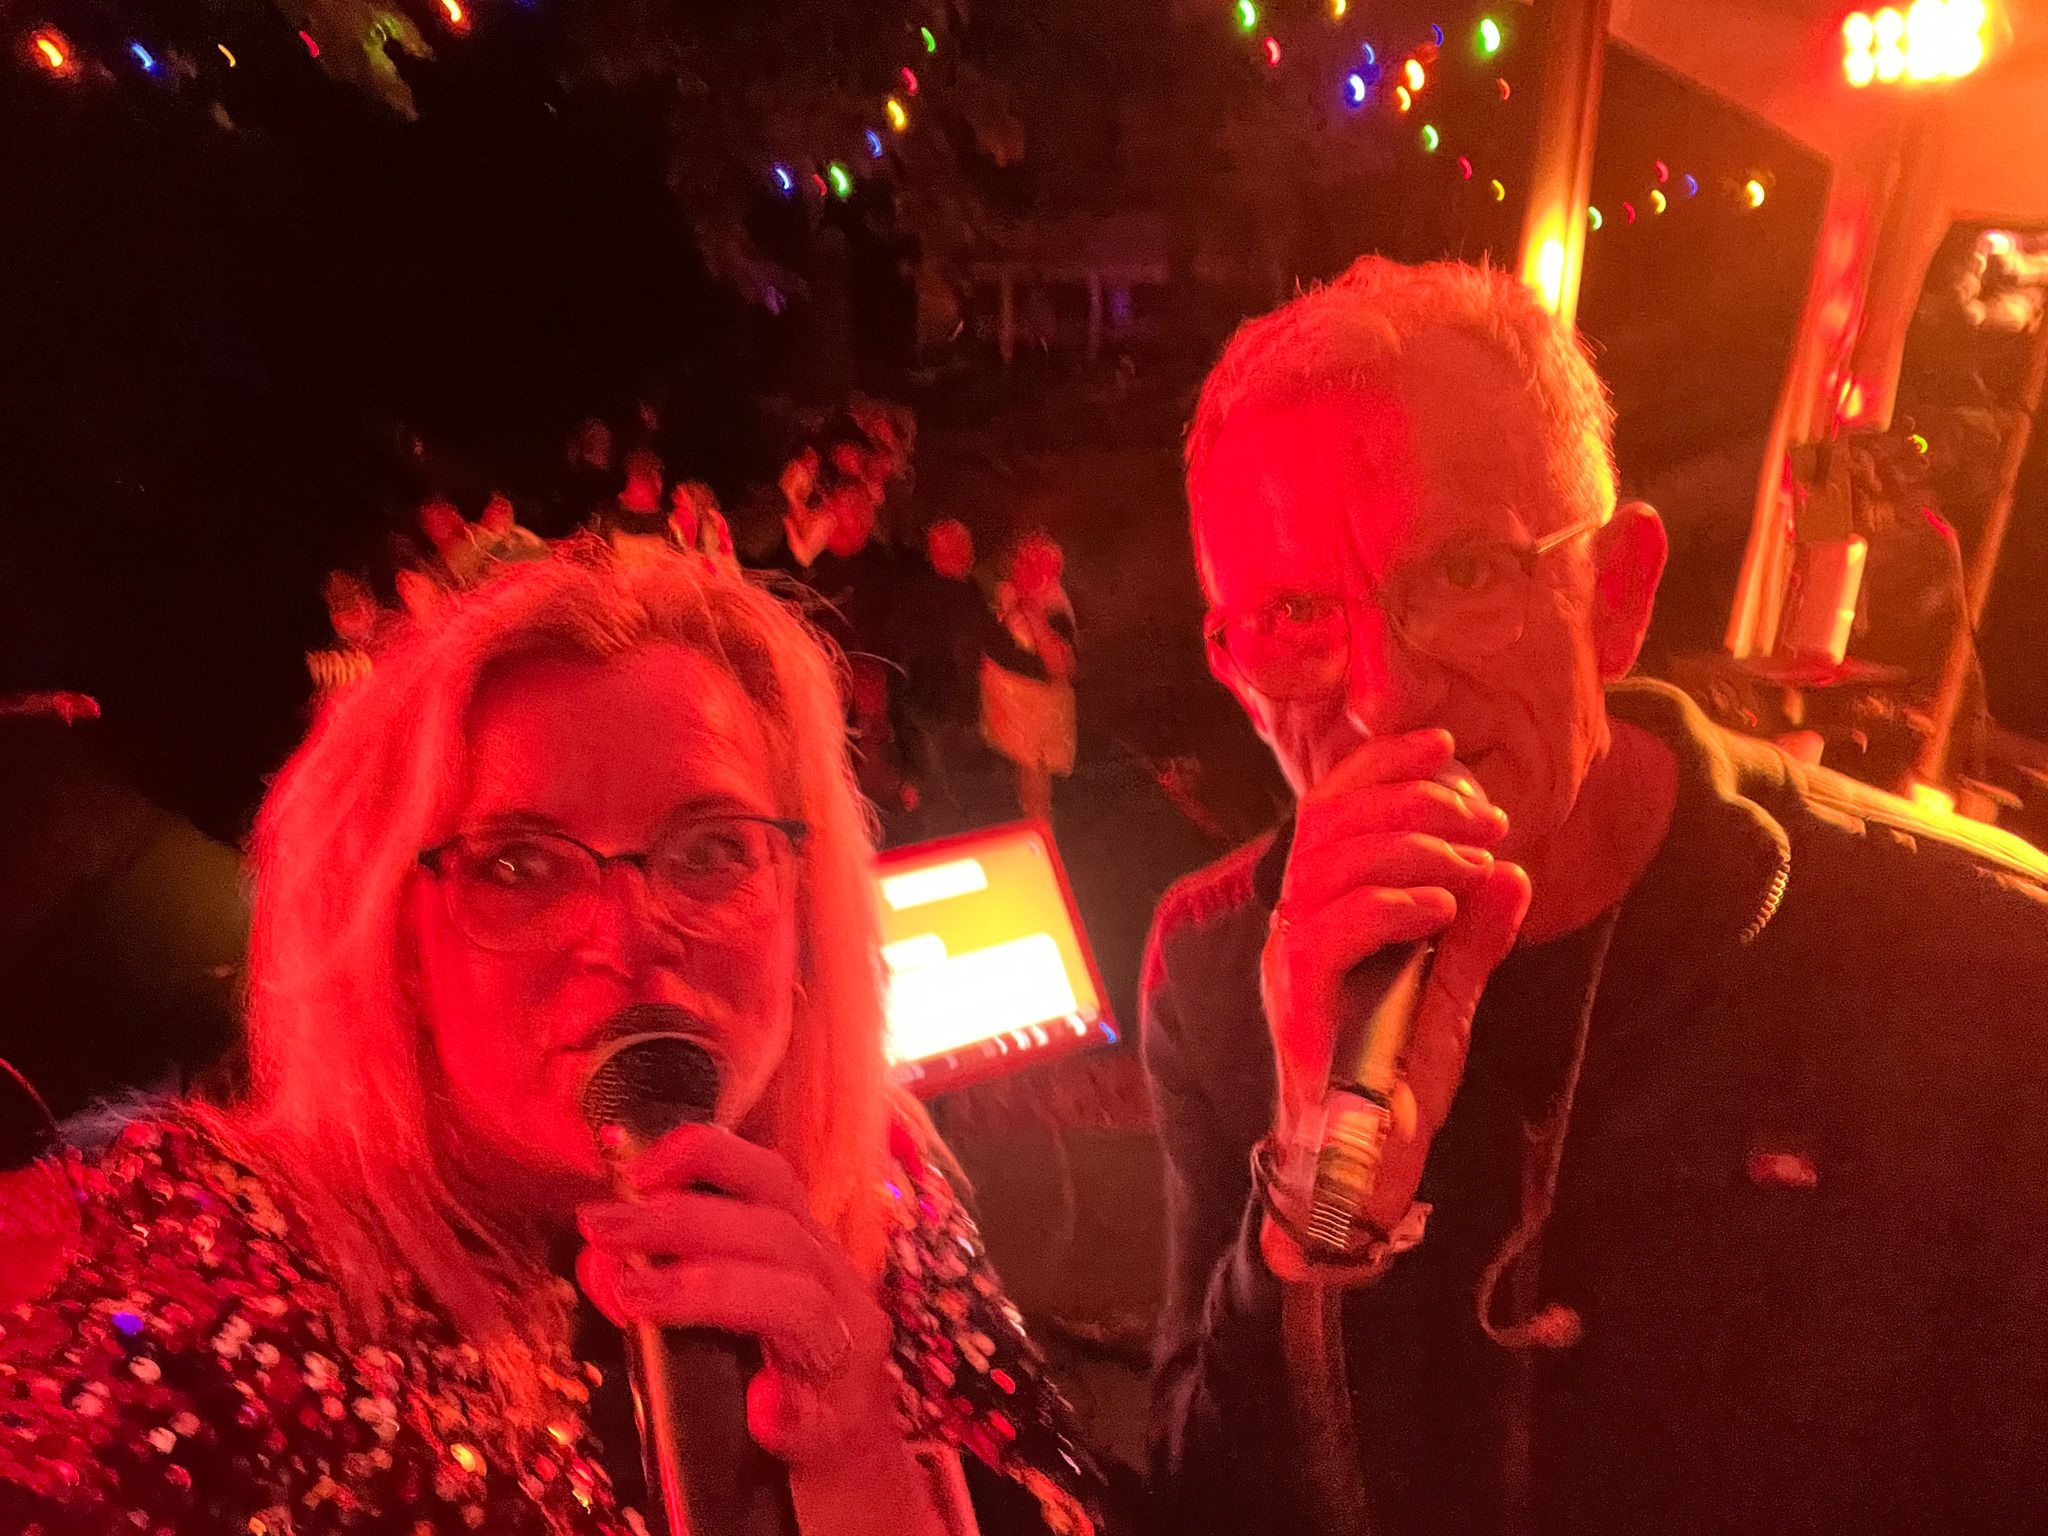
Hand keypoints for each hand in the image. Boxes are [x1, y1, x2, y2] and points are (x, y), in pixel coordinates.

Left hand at [575, 1126, 904, 1481]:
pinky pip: (815, 1408)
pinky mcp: (845, 1422)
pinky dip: (785, 1406)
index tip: (635, 1171)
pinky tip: (761, 1410)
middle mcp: (835, 1287)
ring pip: (799, 1301)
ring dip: (710, 1289)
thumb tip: (597, 1258)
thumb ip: (659, 1287)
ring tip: (634, 1297)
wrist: (844, 1465)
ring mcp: (847, 1354)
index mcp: (802, 1250)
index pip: (768, 1180)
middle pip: (776, 1230)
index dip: (707, 1158)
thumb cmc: (773, 1379)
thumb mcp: (714, 1322)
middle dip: (683, 1221)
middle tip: (606, 1229)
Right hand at [1259, 729, 1530, 1274]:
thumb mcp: (1451, 996)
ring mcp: (1286, 960)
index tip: (1445, 744)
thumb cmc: (1394, 1084)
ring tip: (1472, 861)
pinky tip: (1444, 907)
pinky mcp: (1294, 998)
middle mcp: (1291, 924)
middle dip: (1412, 799)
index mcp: (1319, 910)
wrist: (1362, 1168)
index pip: (1331, 809)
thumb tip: (1514, 874)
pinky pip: (1330, 927)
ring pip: (1330, 862)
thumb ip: (1477, 937)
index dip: (1381, 765)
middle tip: (1483, 816)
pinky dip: (1391, 903)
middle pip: (1330, 821)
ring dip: (1412, 846)